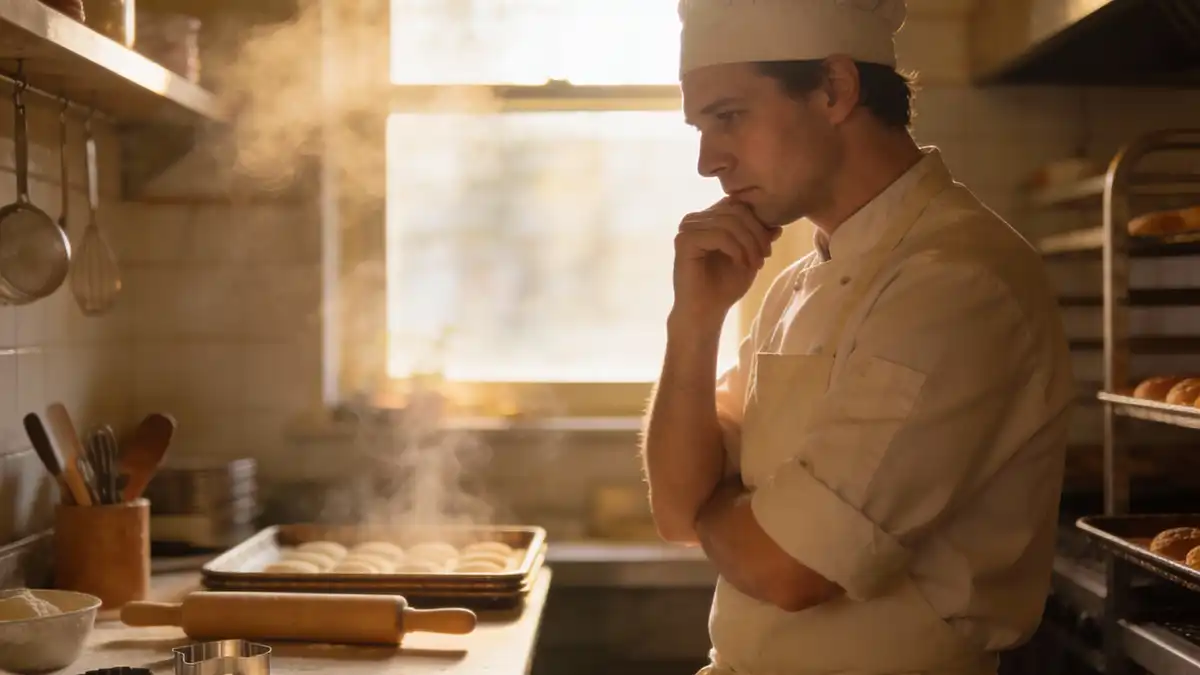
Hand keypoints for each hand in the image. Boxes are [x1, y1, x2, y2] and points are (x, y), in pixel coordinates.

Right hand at [673, 199, 781, 324]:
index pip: (738, 204)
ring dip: (749, 244)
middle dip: (756, 234)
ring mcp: (688, 228)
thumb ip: (760, 239)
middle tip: (765, 257)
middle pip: (736, 210)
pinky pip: (719, 235)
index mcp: (709, 218)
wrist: (706, 312)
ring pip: (729, 222)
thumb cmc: (725, 287)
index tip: (768, 249)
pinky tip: (741, 264)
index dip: (758, 223)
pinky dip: (736, 249)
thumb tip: (778, 225)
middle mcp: (695, 218)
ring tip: (755, 264)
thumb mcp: (749, 258)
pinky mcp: (684, 240)